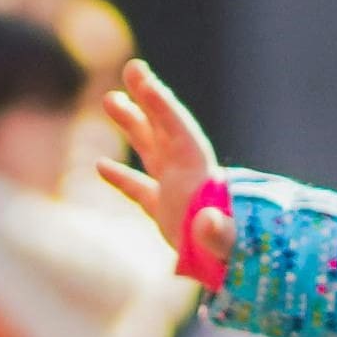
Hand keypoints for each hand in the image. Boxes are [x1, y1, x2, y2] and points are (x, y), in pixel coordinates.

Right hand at [98, 60, 235, 266]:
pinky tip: (99, 165)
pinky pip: (139, 189)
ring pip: (149, 150)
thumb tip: (206, 221)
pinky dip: (121, 178)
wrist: (237, 268)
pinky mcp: (165, 214)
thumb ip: (218, 232)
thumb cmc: (235, 255)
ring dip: (133, 125)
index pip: (179, 131)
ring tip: (111, 99)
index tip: (145, 80)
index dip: (162, 106)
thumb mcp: (227, 243)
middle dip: (147, 99)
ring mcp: (174, 192)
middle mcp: (186, 176)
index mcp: (200, 175)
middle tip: (132, 68)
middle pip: (163, 129)